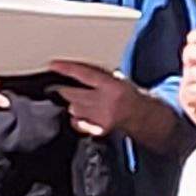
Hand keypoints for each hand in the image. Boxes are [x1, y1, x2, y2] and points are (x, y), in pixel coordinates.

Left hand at [46, 61, 161, 139]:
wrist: (142, 116)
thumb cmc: (129, 96)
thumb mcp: (118, 79)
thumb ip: (99, 75)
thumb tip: (74, 71)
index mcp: (111, 85)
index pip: (84, 74)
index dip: (66, 69)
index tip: (53, 65)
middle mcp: (106, 101)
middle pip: (72, 94)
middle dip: (65, 90)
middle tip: (64, 88)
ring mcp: (101, 117)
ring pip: (73, 109)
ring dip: (73, 104)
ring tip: (83, 102)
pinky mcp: (99, 130)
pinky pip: (78, 123)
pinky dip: (76, 119)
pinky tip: (83, 115)